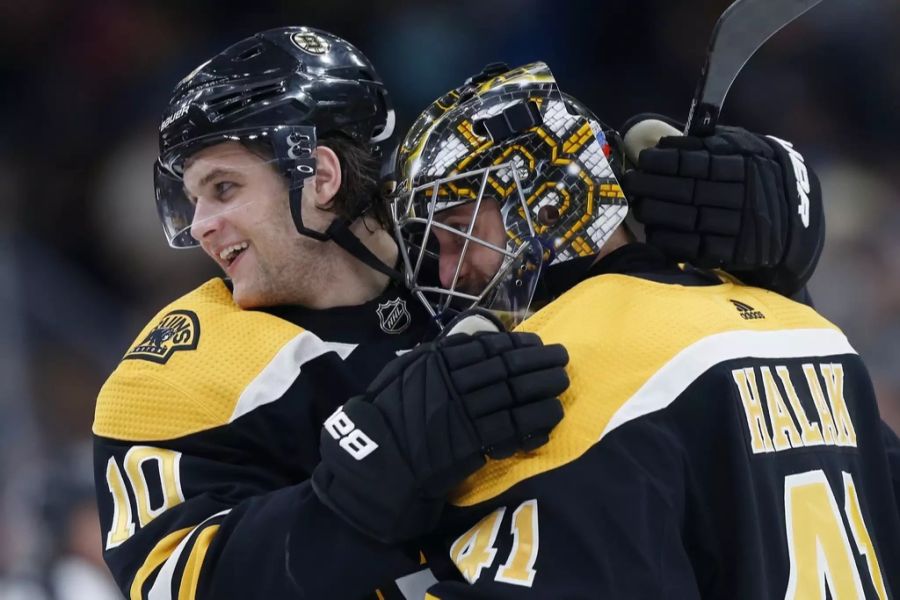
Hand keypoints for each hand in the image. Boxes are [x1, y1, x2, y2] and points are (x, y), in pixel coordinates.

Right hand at [311, 330, 567, 542]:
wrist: (381, 457)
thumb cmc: (390, 410)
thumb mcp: (407, 370)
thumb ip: (438, 355)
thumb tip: (472, 344)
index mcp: (440, 363)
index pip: (489, 349)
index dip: (519, 345)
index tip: (538, 343)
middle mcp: (456, 385)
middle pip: (508, 370)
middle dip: (540, 363)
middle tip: (562, 358)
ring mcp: (466, 415)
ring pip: (515, 398)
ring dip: (544, 390)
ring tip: (562, 385)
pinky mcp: (473, 444)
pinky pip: (511, 431)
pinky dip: (534, 424)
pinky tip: (550, 418)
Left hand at [620, 115, 823, 295]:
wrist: (797, 220)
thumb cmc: (759, 176)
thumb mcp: (746, 149)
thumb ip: (711, 143)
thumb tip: (666, 141)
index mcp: (745, 166)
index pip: (697, 163)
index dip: (666, 162)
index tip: (643, 160)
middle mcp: (744, 196)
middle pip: (688, 192)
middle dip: (652, 187)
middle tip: (630, 183)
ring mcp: (740, 227)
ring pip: (689, 220)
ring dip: (657, 214)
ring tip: (638, 205)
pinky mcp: (735, 252)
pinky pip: (696, 248)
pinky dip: (671, 241)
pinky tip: (653, 232)